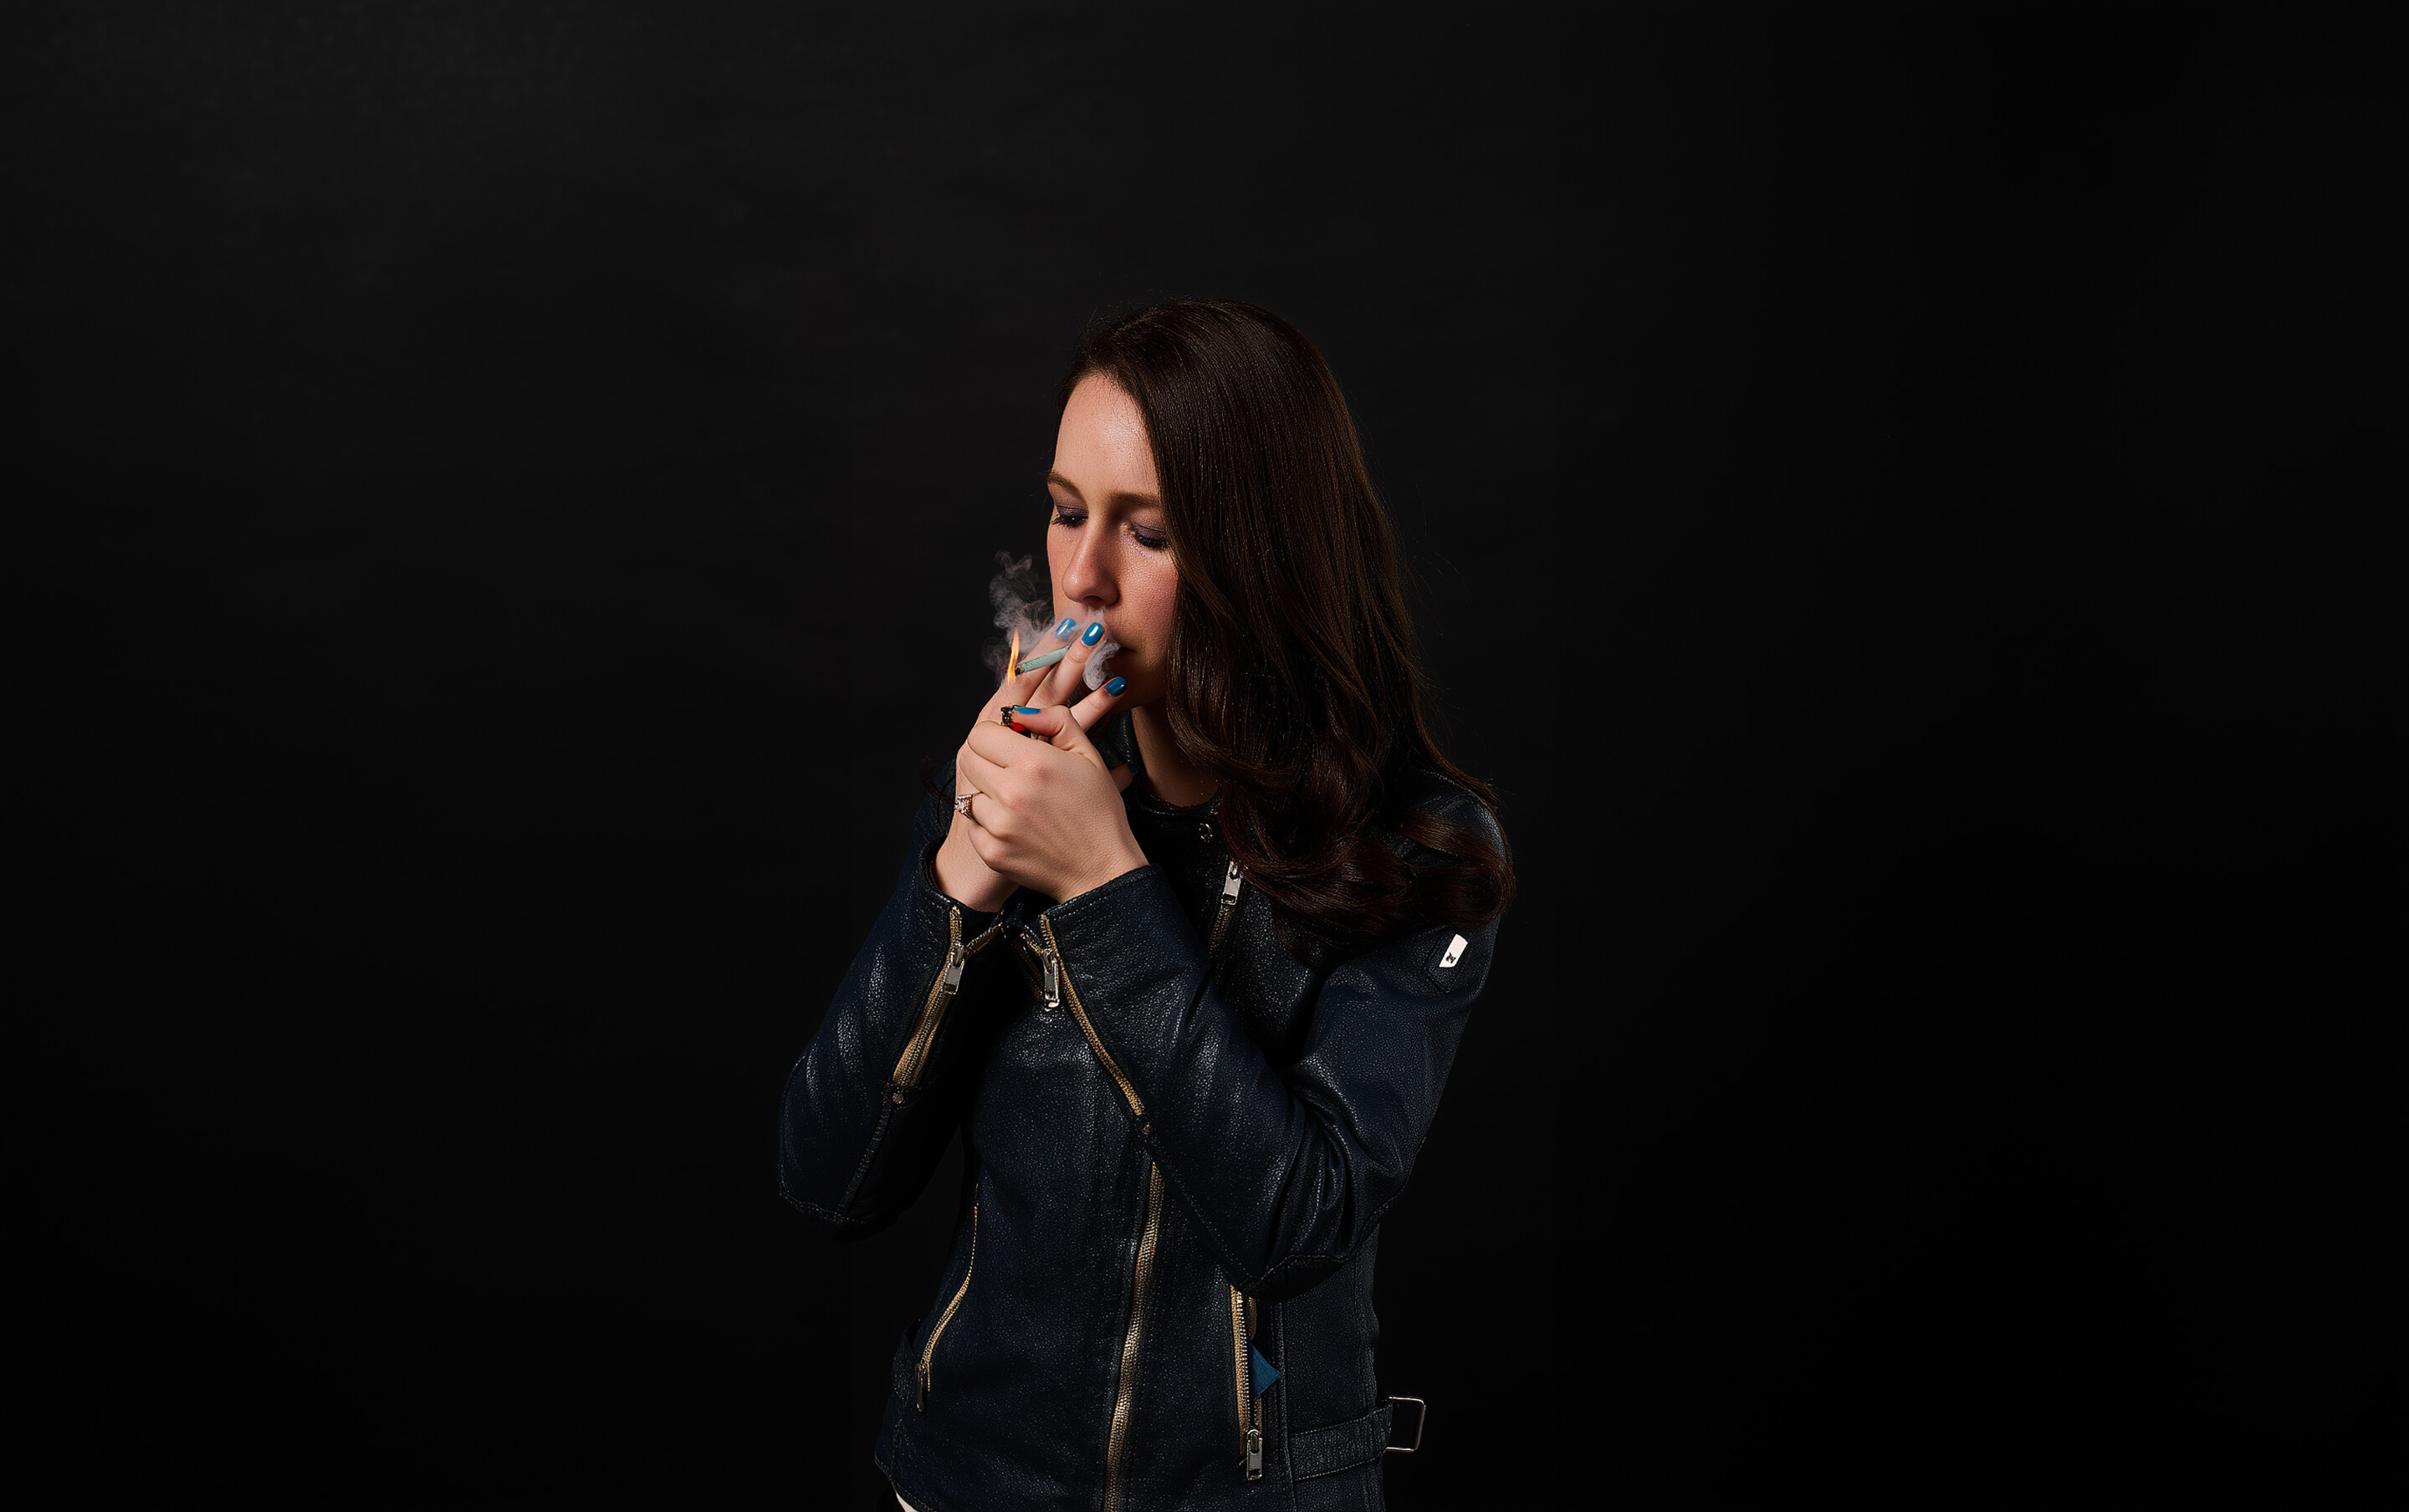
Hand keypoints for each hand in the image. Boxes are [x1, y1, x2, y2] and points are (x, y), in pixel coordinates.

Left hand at [946, 679, 1141, 904]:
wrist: (1101, 870)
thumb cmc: (1099, 812)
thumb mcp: (1089, 755)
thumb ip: (1056, 720)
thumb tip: (1021, 712)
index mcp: (1034, 763)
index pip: (980, 733)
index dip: (995, 735)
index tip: (1010, 744)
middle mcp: (1011, 793)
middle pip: (969, 758)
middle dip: (987, 759)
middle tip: (1012, 770)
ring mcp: (998, 826)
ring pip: (970, 792)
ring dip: (989, 793)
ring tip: (1018, 802)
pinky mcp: (991, 851)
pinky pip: (974, 824)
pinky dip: (989, 823)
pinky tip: (1016, 826)